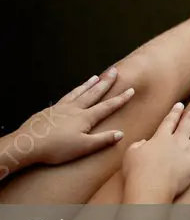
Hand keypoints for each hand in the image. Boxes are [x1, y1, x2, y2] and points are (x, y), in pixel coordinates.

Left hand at [4, 68, 134, 166]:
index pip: (107, 106)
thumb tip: (120, 133)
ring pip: (78, 92)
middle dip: (106, 83)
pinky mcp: (50, 111)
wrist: (27, 144)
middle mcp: (74, 109)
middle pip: (93, 93)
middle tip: (114, 71)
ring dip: (89, 84)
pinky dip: (73, 91)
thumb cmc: (56, 148)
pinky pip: (65, 97)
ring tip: (96, 77)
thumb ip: (103, 140)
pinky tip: (73, 91)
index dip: (120, 99)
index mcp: (85, 117)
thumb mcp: (84, 147)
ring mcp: (61, 108)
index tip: (130, 90)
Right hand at [122, 90, 189, 199]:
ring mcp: (188, 153)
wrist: (150, 186)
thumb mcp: (131, 154)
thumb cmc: (137, 171)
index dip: (175, 112)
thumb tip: (143, 142)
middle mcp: (177, 142)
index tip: (181, 103)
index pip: (170, 121)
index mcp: (161, 138)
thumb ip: (138, 145)